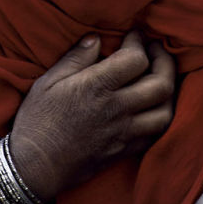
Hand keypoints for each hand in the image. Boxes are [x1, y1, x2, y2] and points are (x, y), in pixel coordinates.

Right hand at [9, 31, 174, 202]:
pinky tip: (151, 105)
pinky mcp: (124, 151)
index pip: (136, 60)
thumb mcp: (48, 81)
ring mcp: (123, 133)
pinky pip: (155, 134)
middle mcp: (116, 110)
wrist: (34, 168)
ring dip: (168, 91)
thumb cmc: (37, 121)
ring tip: (159, 77)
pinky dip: (160, 116)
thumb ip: (76, 57)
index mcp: (96, 87)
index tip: (133, 35)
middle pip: (160, 85)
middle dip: (164, 61)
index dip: (138, 42)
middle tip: (155, 50)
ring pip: (165, 112)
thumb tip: (96, 38)